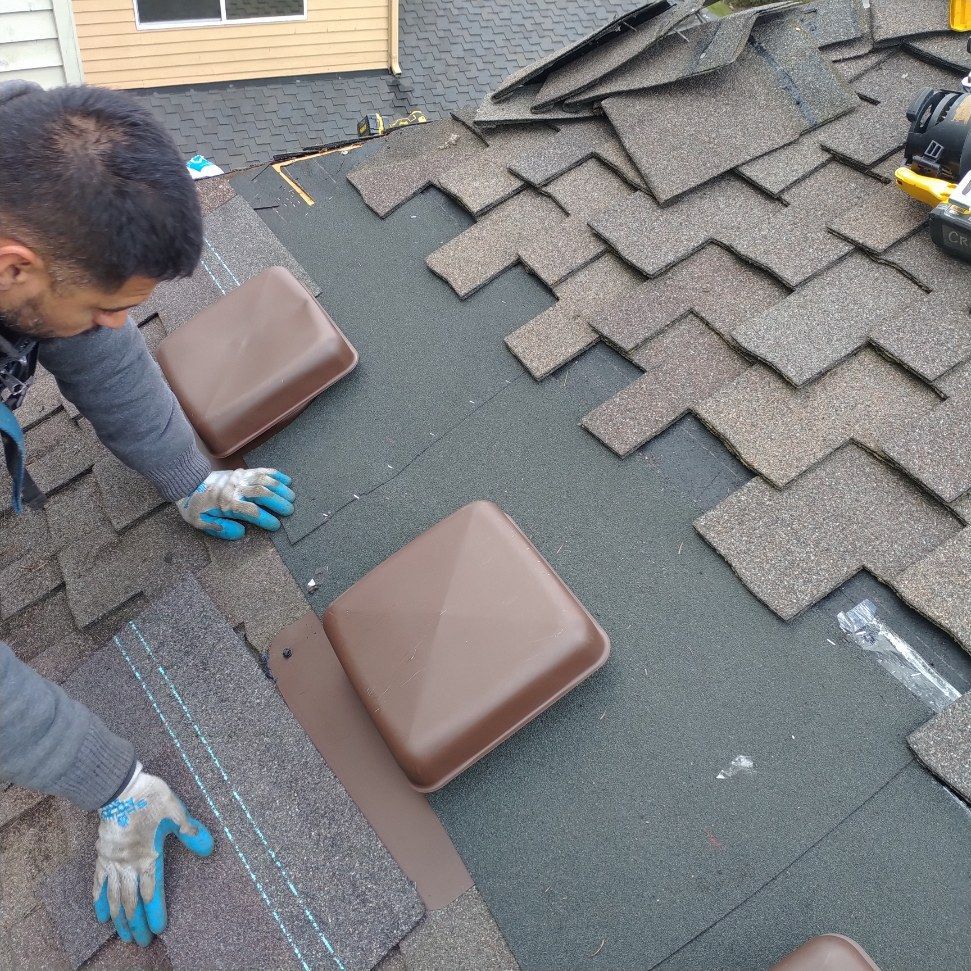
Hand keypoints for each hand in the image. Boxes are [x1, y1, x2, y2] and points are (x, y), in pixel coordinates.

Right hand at [93, 763, 212, 946]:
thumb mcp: (177, 812)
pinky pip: (99, 882)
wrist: (121, 787)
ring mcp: (114, 861)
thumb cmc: (151, 798)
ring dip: (119, 919)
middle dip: (137, 924)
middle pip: (132, 902)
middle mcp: (129, 864)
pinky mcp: (103, 854)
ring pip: (115, 897)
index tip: (159, 930)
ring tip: (124, 936)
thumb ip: (191, 832)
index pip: (152, 892)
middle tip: (141, 943)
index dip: (156, 912)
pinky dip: (99, 900)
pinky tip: (100, 915)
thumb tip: (210, 848)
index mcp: (149, 856)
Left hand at [177, 468, 294, 539]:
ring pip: (264, 480)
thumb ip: (221, 529)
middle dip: (278, 502)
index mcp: (227, 504)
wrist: (188, 482)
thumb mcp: (201, 522)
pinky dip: (275, 474)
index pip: (251, 511)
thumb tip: (241, 532)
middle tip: (289, 511)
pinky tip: (286, 480)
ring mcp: (240, 478)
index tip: (276, 525)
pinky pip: (261, 470)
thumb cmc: (196, 506)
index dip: (266, 519)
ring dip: (280, 488)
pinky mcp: (242, 471)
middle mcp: (236, 489)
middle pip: (262, 493)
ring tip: (291, 496)